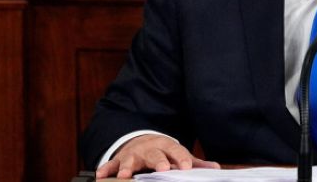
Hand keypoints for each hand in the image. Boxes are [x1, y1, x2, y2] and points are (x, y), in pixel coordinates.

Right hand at [96, 134, 220, 178]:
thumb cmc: (164, 152)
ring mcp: (133, 153)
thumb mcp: (178, 154)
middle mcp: (150, 148)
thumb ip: (194, 162)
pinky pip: (111, 164)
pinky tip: (100, 175)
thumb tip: (215, 168)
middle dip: (158, 161)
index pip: (177, 151)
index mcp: (167, 146)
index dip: (182, 159)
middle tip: (162, 168)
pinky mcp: (119, 158)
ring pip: (130, 159)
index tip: (186, 167)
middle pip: (154, 154)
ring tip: (124, 175)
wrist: (142, 141)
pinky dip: (106, 168)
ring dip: (126, 166)